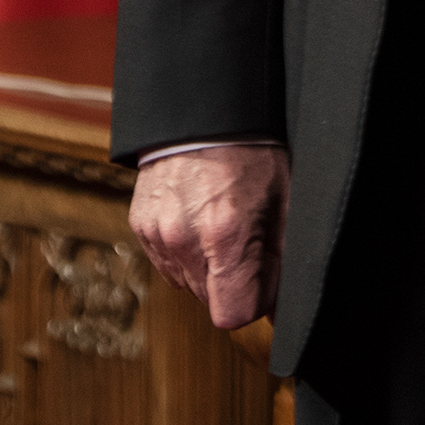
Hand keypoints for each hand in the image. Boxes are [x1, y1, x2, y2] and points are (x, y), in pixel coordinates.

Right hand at [129, 142, 290, 330]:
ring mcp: (157, 232)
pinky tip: (198, 219)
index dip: (254, 300)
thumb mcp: (283, 198)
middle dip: (232, 281)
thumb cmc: (251, 147)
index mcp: (225, 233)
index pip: (233, 314)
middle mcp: (184, 238)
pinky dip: (183, 251)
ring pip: (187, 283)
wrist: (204, 109)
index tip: (263, 276)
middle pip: (211, 300)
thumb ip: (283, 259)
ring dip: (206, 268)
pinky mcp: (141, 224)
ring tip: (220, 225)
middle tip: (245, 238)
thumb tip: (282, 312)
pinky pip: (167, 262)